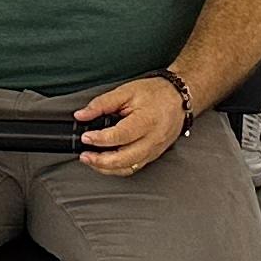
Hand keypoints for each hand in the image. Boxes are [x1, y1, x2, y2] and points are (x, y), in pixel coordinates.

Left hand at [74, 74, 189, 176]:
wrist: (179, 98)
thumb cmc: (155, 93)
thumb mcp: (126, 91)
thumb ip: (102, 104)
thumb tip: (81, 115)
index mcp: (146, 121)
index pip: (120, 136)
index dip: (100, 139)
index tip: (85, 137)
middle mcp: (152, 139)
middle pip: (124, 159)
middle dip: (100, 161)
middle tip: (84, 155)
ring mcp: (154, 150)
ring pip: (128, 168)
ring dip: (107, 168)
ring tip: (91, 160)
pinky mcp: (153, 155)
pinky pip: (134, 167)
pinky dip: (117, 168)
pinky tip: (105, 163)